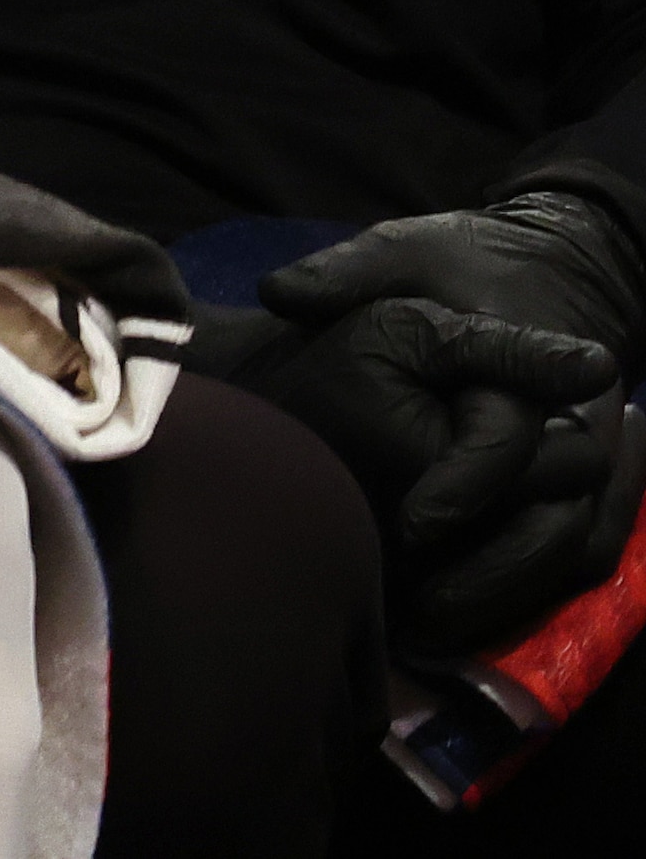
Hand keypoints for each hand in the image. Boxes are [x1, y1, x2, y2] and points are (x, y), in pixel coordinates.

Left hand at [252, 192, 645, 646]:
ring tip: (427, 635)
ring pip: (575, 552)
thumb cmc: (467, 262)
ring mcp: (602, 463)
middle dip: (487, 574)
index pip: (508, 441)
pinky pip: (581, 558)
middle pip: (557, 521)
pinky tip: (464, 623)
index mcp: (537, 366)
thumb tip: (281, 292)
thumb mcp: (406, 249)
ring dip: (507, 598)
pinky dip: (531, 594)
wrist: (549, 266)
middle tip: (415, 613)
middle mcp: (585, 424)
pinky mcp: (599, 489)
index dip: (460, 487)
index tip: (408, 525)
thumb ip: (347, 270)